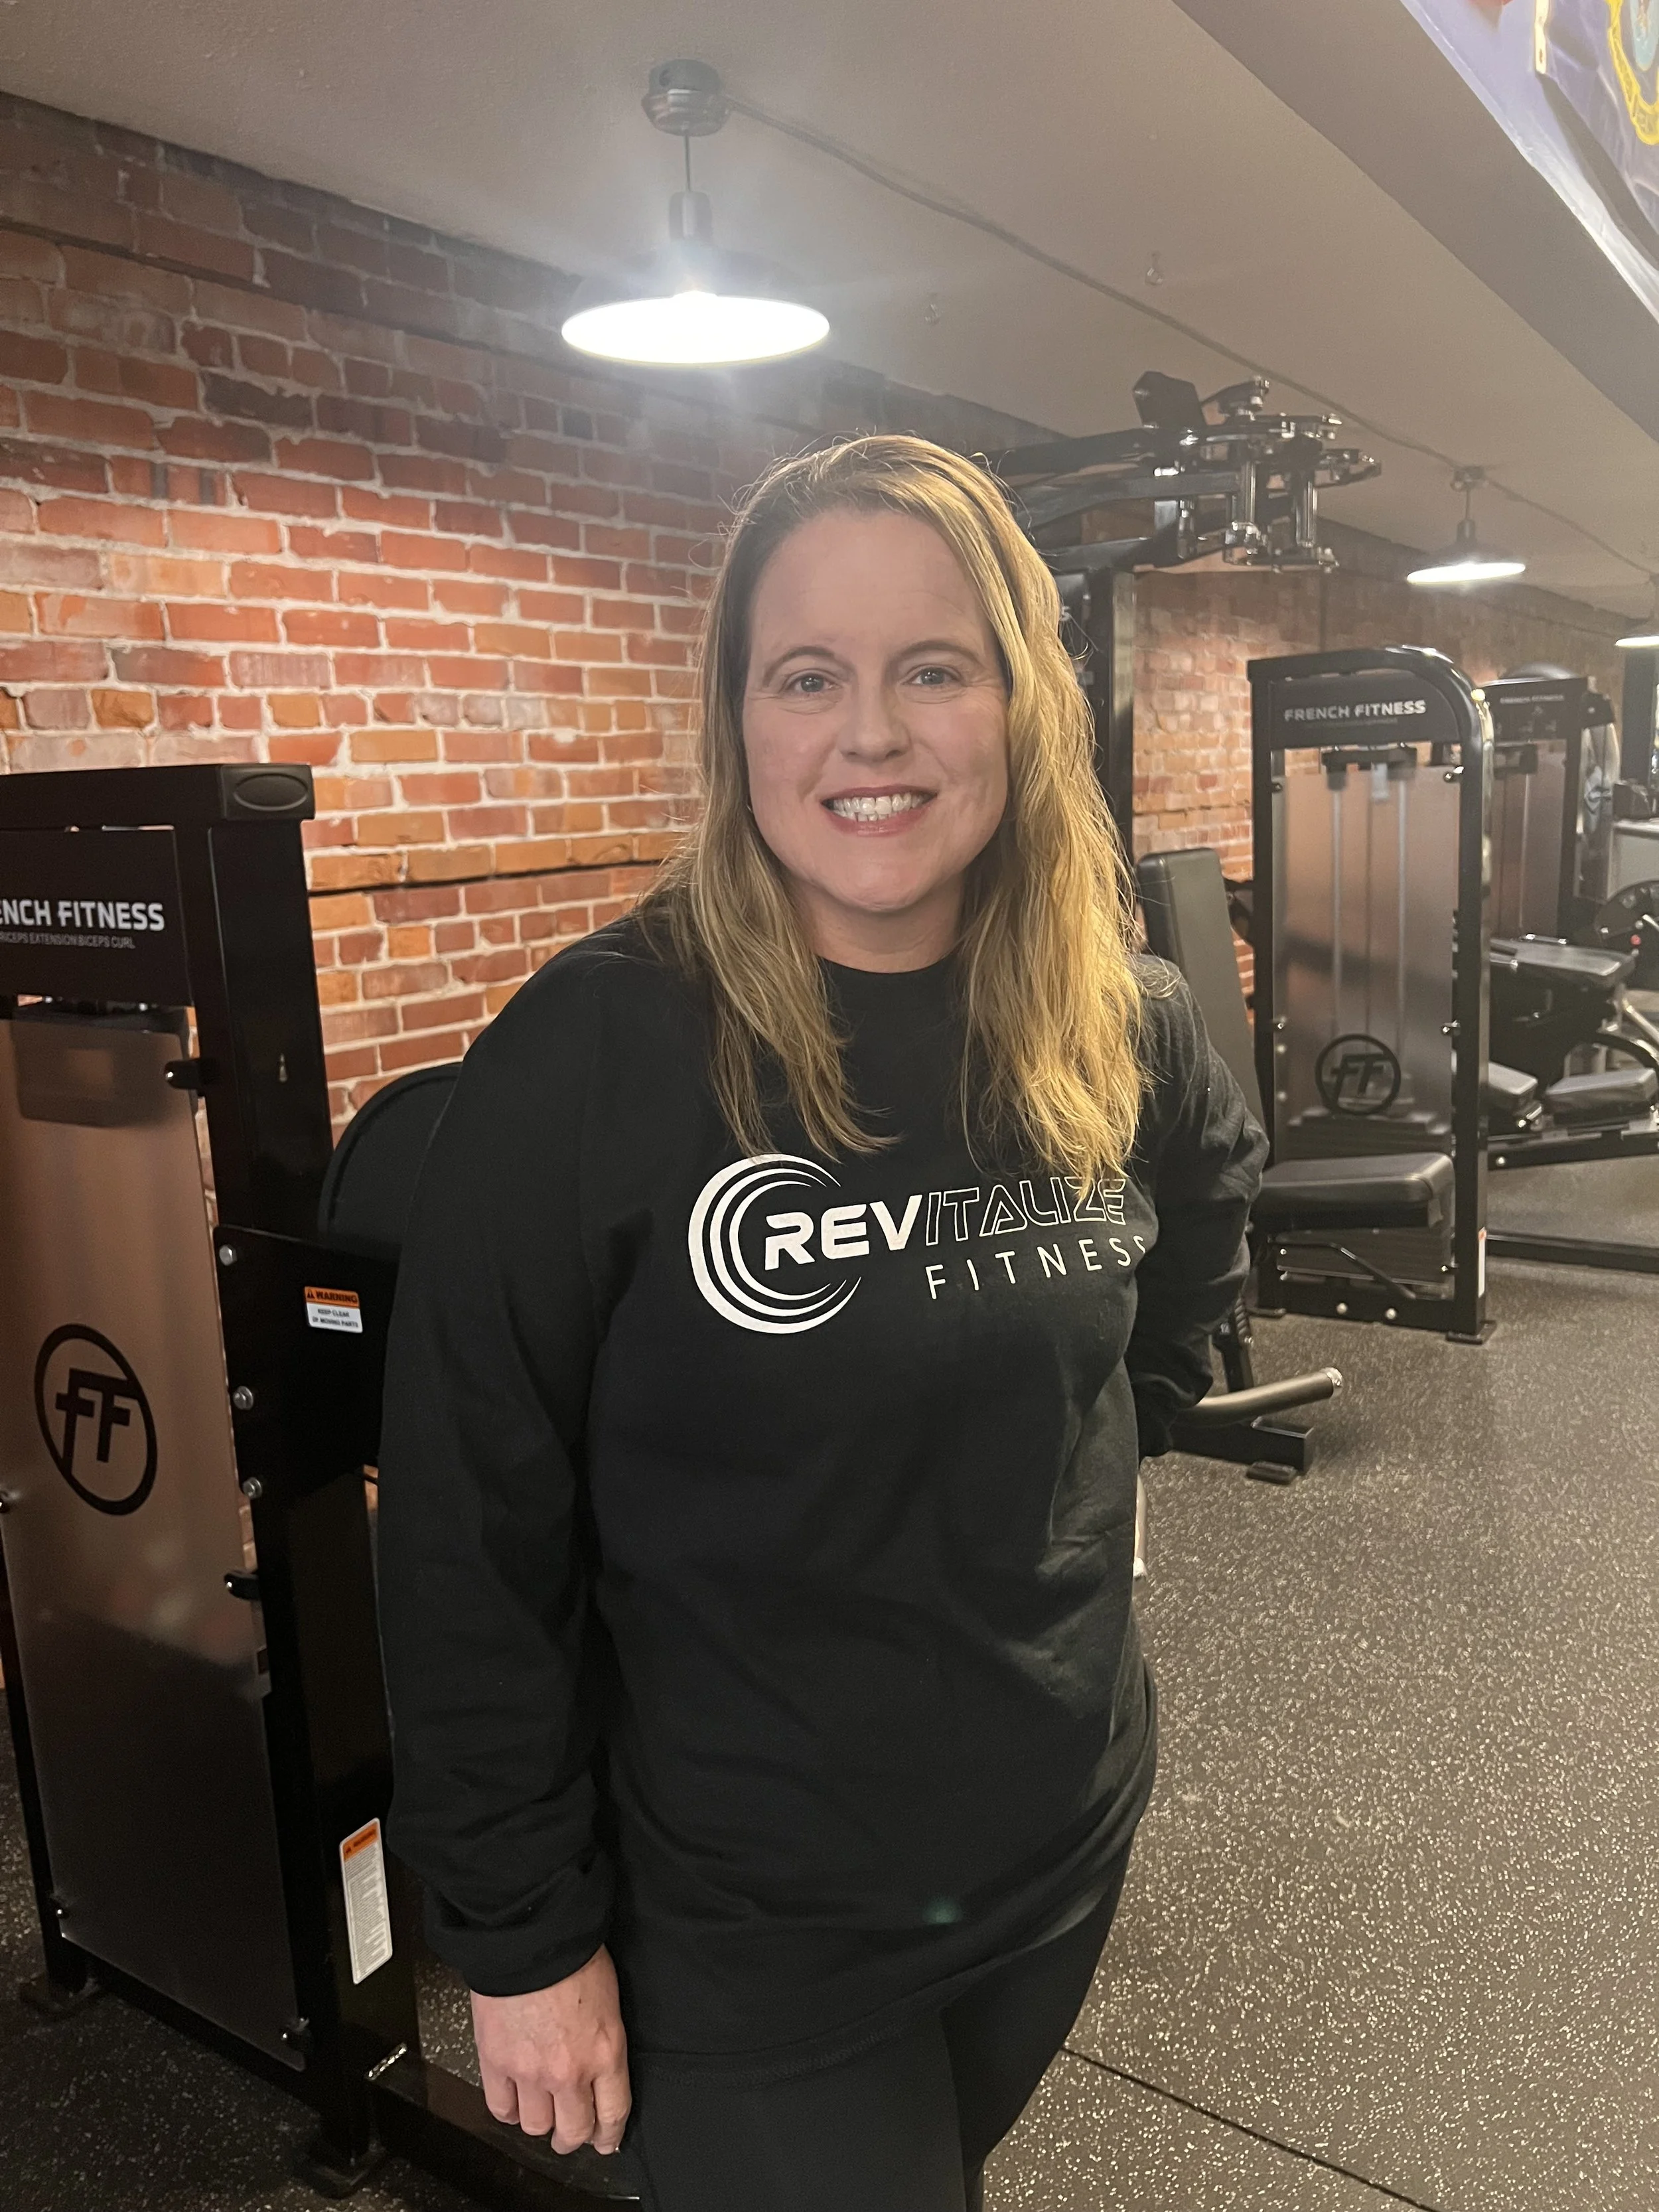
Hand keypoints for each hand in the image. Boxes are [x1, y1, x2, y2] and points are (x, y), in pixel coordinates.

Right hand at [471, 1946, 630, 2154]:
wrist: (530, 1935)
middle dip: (573, 2137)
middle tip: (570, 2131)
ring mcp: (530, 2072)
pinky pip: (501, 2108)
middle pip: (573, 2131)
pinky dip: (508, 2109)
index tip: (606, 2141)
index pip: (613, 2115)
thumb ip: (605, 2042)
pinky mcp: (496, 2063)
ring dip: (539, 2122)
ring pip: (535, 2127)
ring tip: (539, 2109)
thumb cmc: (573, 1954)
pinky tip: (514, 2097)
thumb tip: (600, 2065)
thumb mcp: (609, 2000)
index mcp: (606, 2052)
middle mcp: (570, 2072)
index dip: (609, 2136)